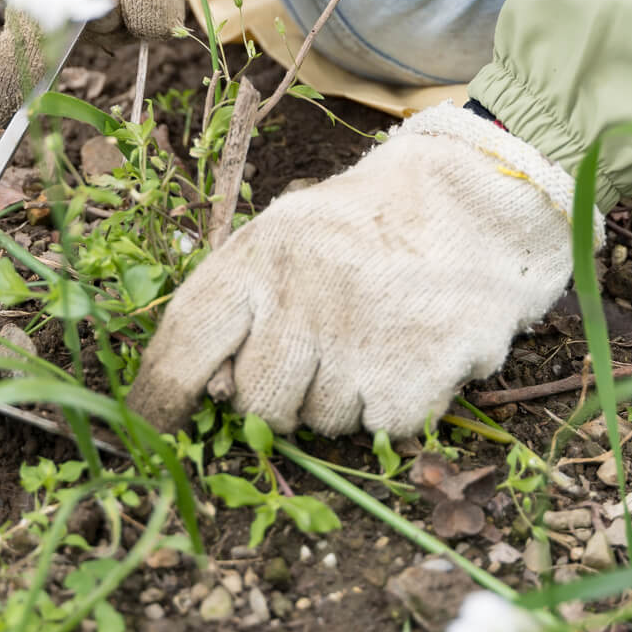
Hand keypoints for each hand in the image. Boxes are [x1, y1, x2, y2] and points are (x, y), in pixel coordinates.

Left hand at [126, 104, 594, 436]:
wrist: (482, 202)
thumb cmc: (373, 224)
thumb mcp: (292, 230)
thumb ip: (244, 296)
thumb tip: (207, 387)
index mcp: (261, 254)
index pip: (186, 340)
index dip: (158, 396)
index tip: (149, 429)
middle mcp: (302, 297)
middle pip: (254, 402)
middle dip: (277, 396)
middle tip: (316, 352)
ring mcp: (358, 339)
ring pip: (318, 423)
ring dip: (340, 399)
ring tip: (371, 340)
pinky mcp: (414, 376)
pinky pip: (379, 429)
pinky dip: (393, 405)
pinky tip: (408, 353)